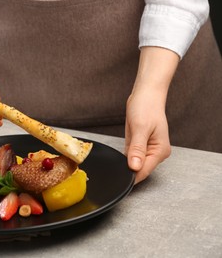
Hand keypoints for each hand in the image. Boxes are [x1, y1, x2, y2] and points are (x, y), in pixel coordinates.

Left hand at [125, 47, 178, 183]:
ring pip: (133, 165)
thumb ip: (137, 149)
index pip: (144, 171)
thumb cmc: (146, 107)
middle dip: (127, 170)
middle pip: (139, 170)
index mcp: (160, 151)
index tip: (119, 178)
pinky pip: (130, 157)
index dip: (131, 176)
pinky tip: (119, 154)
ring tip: (117, 159)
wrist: (145, 95)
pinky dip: (124, 158)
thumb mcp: (140, 128)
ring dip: (124, 164)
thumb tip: (134, 167)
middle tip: (114, 168)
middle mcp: (155, 153)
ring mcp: (147, 150)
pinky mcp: (139, 146)